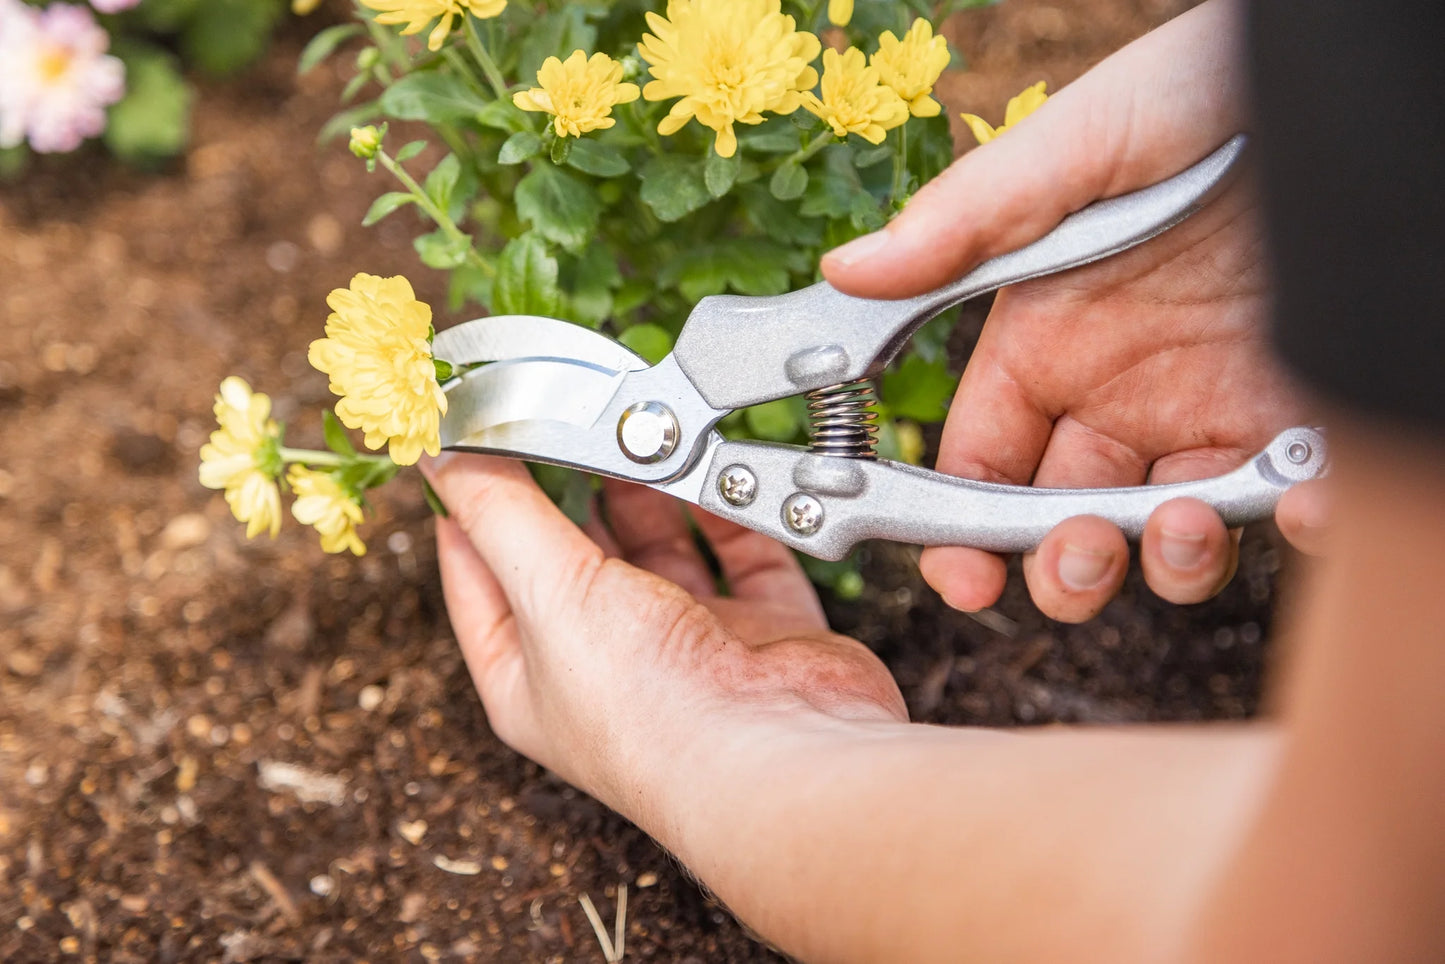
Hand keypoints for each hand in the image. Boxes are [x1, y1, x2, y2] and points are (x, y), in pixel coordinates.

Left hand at [420, 453, 905, 822]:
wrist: (780, 754)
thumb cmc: (649, 707)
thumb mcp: (545, 591)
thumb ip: (499, 512)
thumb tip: (445, 450)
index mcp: (530, 676)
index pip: (477, 578)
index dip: (466, 508)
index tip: (468, 439)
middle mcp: (605, 664)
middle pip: (572, 555)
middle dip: (568, 485)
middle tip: (562, 412)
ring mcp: (688, 645)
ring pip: (659, 548)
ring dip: (649, 491)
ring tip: (635, 428)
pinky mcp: (763, 630)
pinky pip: (743, 550)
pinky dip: (729, 508)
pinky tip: (711, 467)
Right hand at [823, 0, 1324, 620]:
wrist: (1337, 80)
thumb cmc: (1196, 89)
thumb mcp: (1078, 147)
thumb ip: (967, 221)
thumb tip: (847, 272)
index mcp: (1041, 343)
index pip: (979, 464)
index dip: (959, 533)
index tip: (964, 578)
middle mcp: (1115, 389)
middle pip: (1062, 522)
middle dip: (1062, 567)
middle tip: (1081, 553)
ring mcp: (1208, 403)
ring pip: (1166, 536)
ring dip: (1170, 562)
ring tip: (1189, 521)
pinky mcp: (1299, 407)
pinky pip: (1290, 496)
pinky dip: (1299, 521)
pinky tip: (1302, 497)